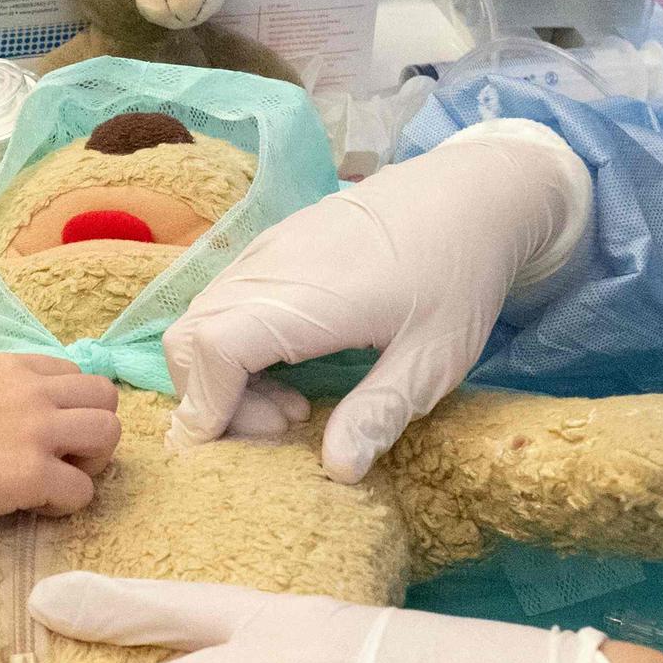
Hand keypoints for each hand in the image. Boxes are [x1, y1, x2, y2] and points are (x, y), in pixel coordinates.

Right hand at [0, 355, 118, 532]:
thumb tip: (12, 413)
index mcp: (9, 367)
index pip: (74, 374)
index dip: (69, 409)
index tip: (44, 436)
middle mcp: (29, 390)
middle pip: (105, 398)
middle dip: (92, 432)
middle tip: (62, 461)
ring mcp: (34, 430)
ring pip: (109, 435)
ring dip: (90, 465)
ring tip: (54, 483)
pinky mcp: (31, 474)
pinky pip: (84, 491)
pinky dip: (65, 505)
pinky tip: (32, 508)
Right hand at [164, 122, 589, 481]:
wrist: (474, 191)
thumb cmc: (461, 273)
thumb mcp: (435, 358)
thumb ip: (380, 412)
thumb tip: (335, 471)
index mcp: (304, 296)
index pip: (210, 350)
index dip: (206, 408)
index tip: (235, 452)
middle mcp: (270, 266)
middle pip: (188, 337)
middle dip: (212, 398)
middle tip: (283, 427)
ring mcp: (267, 249)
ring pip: (201, 316)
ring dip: (224, 372)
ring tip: (293, 404)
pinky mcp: (275, 243)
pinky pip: (224, 298)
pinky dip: (234, 342)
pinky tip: (294, 364)